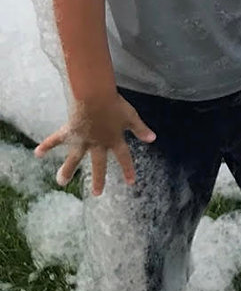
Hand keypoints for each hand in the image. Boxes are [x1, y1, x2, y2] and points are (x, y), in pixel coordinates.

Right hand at [34, 93, 155, 194]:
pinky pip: (56, 140)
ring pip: (74, 158)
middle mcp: (97, 143)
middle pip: (99, 164)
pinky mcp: (69, 132)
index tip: (130, 182)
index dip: (128, 169)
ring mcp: (82, 139)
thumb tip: (153, 139)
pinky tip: (38, 153)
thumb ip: (141, 129)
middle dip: (98, 179)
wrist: (94, 97)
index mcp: (114, 139)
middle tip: (97, 194)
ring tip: (61, 182)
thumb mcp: (131, 116)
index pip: (123, 157)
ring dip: (68, 170)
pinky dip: (47, 145)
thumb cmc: (115, 104)